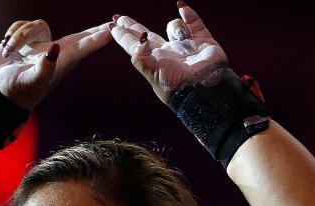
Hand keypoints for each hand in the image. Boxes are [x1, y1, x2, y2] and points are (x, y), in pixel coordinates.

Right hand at [0, 19, 111, 108]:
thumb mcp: (30, 81)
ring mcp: (42, 44)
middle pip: (80, 36)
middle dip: (95, 30)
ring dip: (19, 37)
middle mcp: (55, 52)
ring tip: (11, 53)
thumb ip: (44, 67)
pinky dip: (12, 35)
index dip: (98, 38)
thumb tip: (55, 49)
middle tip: (113, 23)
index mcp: (61, 62)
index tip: (112, 30)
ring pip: (36, 25)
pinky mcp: (28, 38)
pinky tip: (8, 50)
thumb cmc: (16, 89)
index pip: (83, 47)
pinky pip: (22, 24)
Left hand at [109, 3, 227, 104]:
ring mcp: (185, 47)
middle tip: (121, 18)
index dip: (123, 35)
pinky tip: (181, 6)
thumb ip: (139, 56)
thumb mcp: (151, 72)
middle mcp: (168, 53)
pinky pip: (196, 24)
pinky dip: (190, 15)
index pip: (134, 45)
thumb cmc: (175, 83)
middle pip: (148, 35)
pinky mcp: (203, 42)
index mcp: (154, 61)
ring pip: (174, 27)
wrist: (203, 88)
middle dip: (134, 26)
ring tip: (181, 37)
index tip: (112, 24)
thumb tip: (140, 39)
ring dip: (175, 26)